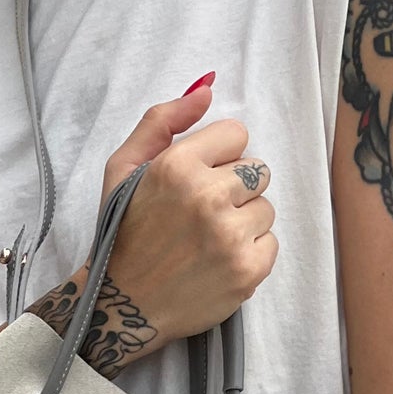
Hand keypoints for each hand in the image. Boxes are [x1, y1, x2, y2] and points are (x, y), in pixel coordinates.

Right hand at [96, 84, 277, 352]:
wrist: (121, 306)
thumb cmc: (121, 233)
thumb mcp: (123, 167)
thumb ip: (163, 120)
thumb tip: (208, 87)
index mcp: (177, 166)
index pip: (237, 134)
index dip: (217, 156)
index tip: (197, 178)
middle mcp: (207, 198)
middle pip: (257, 171)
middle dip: (234, 188)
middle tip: (201, 213)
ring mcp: (230, 237)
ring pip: (267, 208)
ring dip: (243, 221)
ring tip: (207, 239)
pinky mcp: (248, 271)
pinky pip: (271, 243)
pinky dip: (249, 252)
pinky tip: (217, 260)